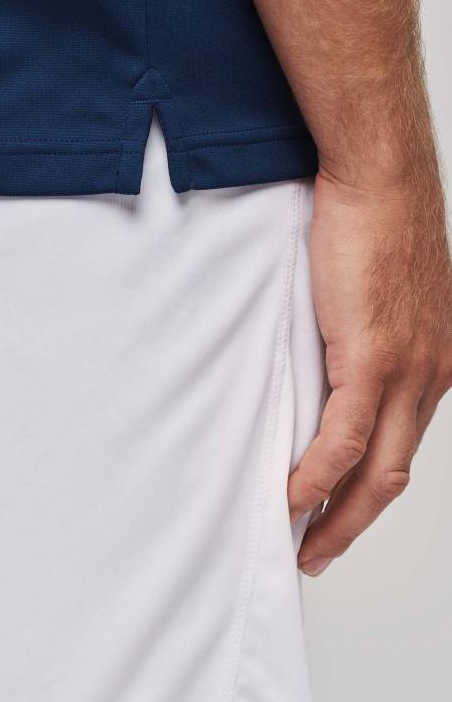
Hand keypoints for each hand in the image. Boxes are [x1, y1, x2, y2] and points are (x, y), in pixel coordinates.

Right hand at [288, 166, 451, 575]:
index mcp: (435, 362)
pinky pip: (344, 439)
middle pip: (394, 474)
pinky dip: (317, 476)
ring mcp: (407, 372)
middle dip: (355, 522)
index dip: (370, 486)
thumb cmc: (375, 222)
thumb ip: (361, 336)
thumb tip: (324, 362)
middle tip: (319, 547)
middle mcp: (430, 377)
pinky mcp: (373, 359)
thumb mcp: (378, 293)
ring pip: (375, 470)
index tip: (339, 507)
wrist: (381, 181)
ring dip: (337, 515)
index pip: (403, 444)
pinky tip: (293, 496)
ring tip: (302, 538)